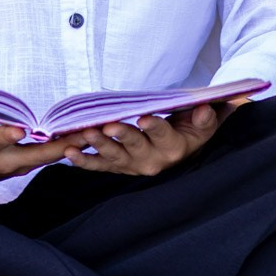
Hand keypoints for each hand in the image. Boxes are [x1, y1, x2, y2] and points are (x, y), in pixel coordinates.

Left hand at [60, 93, 253, 177]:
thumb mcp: (204, 124)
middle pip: (135, 147)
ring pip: (113, 156)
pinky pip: (98, 166)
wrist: (180, 149)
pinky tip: (69, 152)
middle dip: (121, 136)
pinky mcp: (116, 167)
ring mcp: (131, 165)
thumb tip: (204, 109)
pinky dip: (83, 161)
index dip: (154, 127)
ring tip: (85, 135)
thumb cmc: (190, 131)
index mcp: (173, 148)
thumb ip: (205, 117)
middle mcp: (151, 160)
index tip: (145, 118)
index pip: (164, 135)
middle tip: (109, 126)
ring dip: (97, 146)